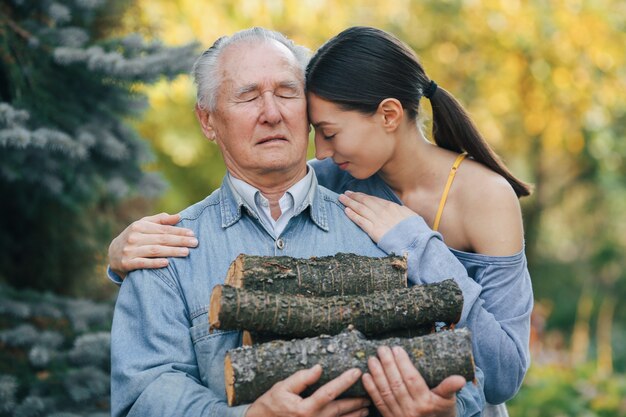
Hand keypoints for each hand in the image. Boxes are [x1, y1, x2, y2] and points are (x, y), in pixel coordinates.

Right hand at [108, 212, 197, 278]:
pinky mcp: (127, 264)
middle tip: (194, 243)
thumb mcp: (144, 225)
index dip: (179, 231)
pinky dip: (155, 263)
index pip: (163, 229)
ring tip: (186, 252)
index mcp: (139, 226)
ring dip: (171, 251)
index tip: (192, 233)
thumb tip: (179, 216)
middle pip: (161, 239)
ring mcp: (129, 251)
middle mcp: (133, 237)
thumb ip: (160, 220)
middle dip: (179, 240)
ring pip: (154, 250)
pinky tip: (167, 263)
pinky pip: (143, 263)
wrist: (112, 254)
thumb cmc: (134, 237)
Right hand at [246, 364, 369, 416]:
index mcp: (306, 408)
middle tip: (370, 394)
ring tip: (367, 408)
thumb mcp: (282, 388)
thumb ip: (302, 378)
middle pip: (340, 409)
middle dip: (356, 401)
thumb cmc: (271, 406)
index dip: (345, 381)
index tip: (357, 371)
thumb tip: (319, 368)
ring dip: (355, 415)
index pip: (330, 392)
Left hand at [338, 191, 416, 242]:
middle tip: (345, 194)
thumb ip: (400, 210)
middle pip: (364, 202)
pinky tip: (346, 211)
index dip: (362, 196)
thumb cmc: (414, 230)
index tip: (355, 193)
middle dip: (353, 197)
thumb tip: (397, 208)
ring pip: (360, 209)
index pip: (373, 199)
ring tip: (341, 199)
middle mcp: (382, 211)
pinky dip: (352, 215)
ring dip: (349, 203)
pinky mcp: (374, 231)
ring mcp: (377, 220)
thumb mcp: (409, 215)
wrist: (415, 240)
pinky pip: (360, 221)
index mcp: (391, 206)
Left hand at [363, 346, 464, 416]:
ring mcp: (399, 415)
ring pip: (385, 392)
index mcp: (426, 403)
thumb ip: (449, 388)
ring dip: (377, 374)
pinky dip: (370, 389)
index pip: (412, 379)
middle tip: (382, 348)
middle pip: (396, 383)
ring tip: (372, 359)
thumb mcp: (448, 401)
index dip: (403, 363)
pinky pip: (379, 403)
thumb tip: (461, 379)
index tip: (397, 349)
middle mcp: (411, 410)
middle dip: (387, 364)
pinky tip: (366, 376)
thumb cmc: (441, 412)